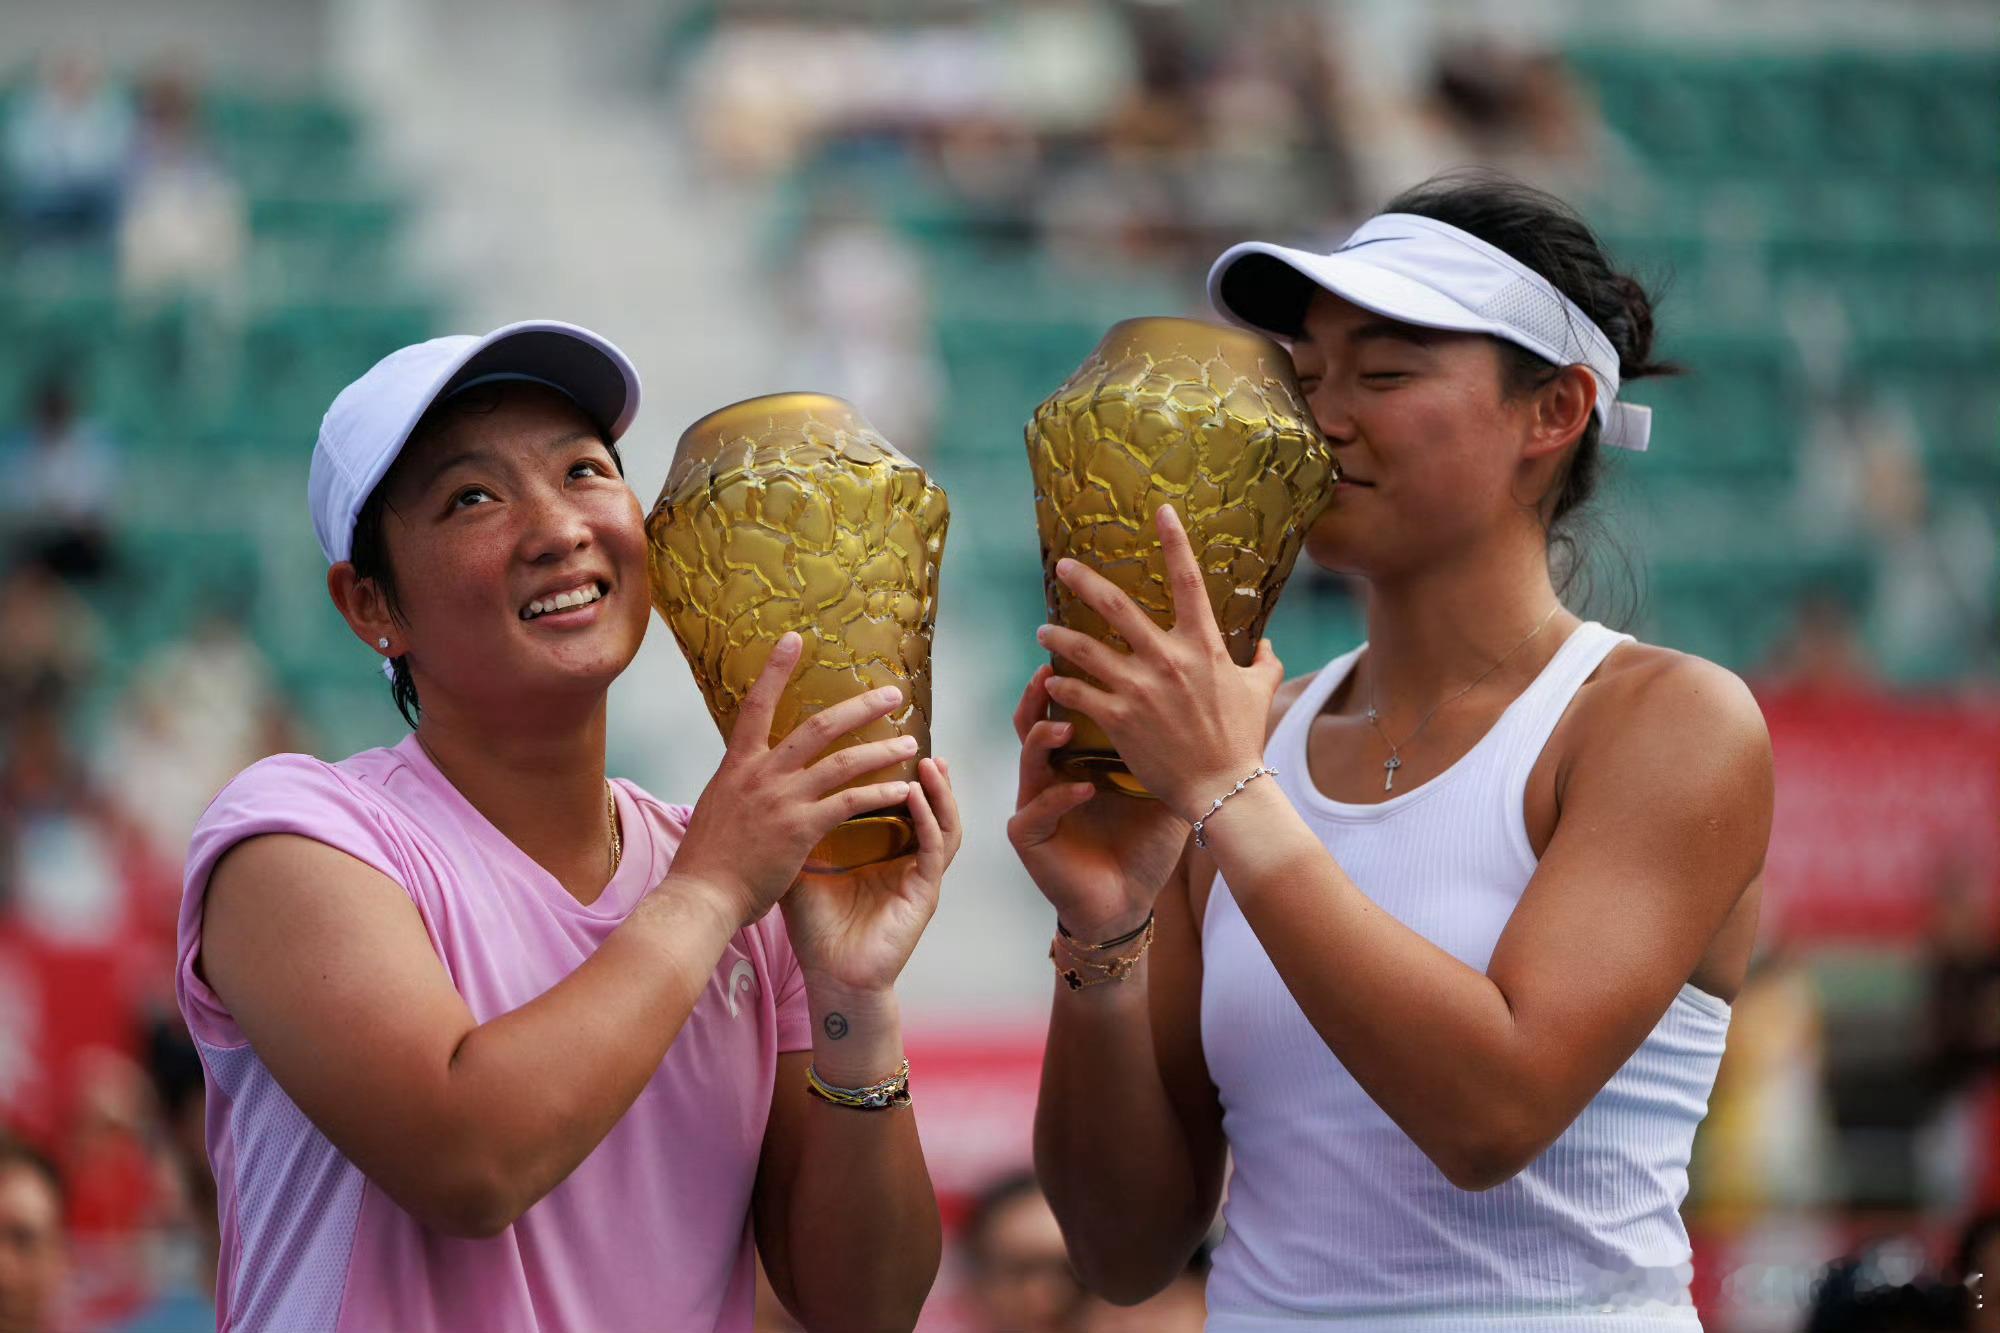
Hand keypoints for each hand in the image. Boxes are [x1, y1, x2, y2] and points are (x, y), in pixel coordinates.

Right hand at [671, 633, 919, 929]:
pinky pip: (851, 802)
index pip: (756, 705)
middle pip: (817, 727)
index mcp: (738, 765)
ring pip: (843, 762)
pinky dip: (880, 794)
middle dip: (859, 707)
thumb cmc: (707, 861)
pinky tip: (903, 791)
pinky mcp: (802, 827)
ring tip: (910, 743)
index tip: (795, 639)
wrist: (701, 895)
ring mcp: (783, 799)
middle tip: (891, 693)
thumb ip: (742, 786)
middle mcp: (762, 774)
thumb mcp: (719, 807)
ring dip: (881, 750)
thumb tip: (751, 774)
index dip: (775, 670)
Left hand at [781, 756, 961, 994]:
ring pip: (943, 822)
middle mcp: (905, 860)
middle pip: (928, 806)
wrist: (829, 978)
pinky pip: (934, 849)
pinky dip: (927, 820)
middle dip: (928, 772)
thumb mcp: (801, 868)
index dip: (899, 772)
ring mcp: (919, 876)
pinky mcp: (925, 893)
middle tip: (917, 737)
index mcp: (882, 853)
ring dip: (939, 791)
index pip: (898, 803)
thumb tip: (768, 791)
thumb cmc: (816, 930)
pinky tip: (916, 796)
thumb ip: (798, 831)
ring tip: (930, 761)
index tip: (887, 736)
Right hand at [1007, 665, 1191, 940]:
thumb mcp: (1164, 789)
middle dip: (1039, 696)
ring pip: (1027, 760)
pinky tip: (1084, 790)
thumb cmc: (1143, 844)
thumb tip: (1217, 704)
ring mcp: (1035, 804)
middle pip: (1033, 723)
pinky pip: (1038, 809)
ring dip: (1044, 740)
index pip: (1067, 711)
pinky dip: (1060, 797)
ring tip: (1064, 729)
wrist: (1126, 902)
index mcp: (1078, 760)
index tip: (1083, 648)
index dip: (1070, 681)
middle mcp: (1051, 775)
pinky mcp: (1029, 836)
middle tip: (1050, 671)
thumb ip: (1176, 748)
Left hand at [1034, 505, 1284, 823]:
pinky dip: (1061, 685)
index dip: (1174, 541)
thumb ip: (1264, 663)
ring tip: (1043, 631)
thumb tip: (1269, 644)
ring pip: (1085, 649)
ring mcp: (1140, 688)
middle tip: (1062, 566)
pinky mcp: (1119, 719)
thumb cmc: (1243, 740)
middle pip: (1117, 606)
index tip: (1161, 510)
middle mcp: (1167, 659)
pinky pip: (1078, 693)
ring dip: (1058, 637)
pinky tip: (1049, 682)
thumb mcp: (1260, 693)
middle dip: (1085, 581)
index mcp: (1203, 646)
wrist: (1224, 789)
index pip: (1188, 580)